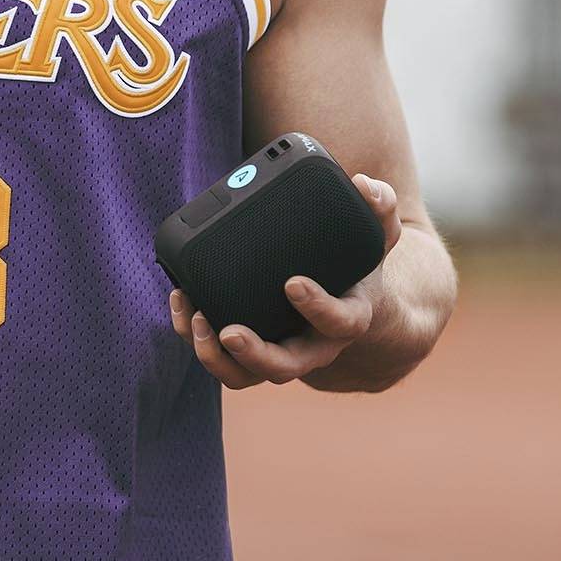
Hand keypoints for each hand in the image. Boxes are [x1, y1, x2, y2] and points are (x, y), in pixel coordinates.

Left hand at [168, 172, 403, 388]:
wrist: (347, 300)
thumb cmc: (355, 267)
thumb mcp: (376, 237)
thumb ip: (379, 209)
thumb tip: (366, 184)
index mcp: (347, 319)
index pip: (339, 323)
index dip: (317, 308)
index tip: (293, 282)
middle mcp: (313, 345)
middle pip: (286, 367)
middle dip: (255, 354)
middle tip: (229, 330)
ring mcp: (280, 351)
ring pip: (246, 375)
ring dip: (216, 357)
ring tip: (196, 318)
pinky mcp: (251, 346)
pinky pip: (221, 358)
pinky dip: (196, 336)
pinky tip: (182, 301)